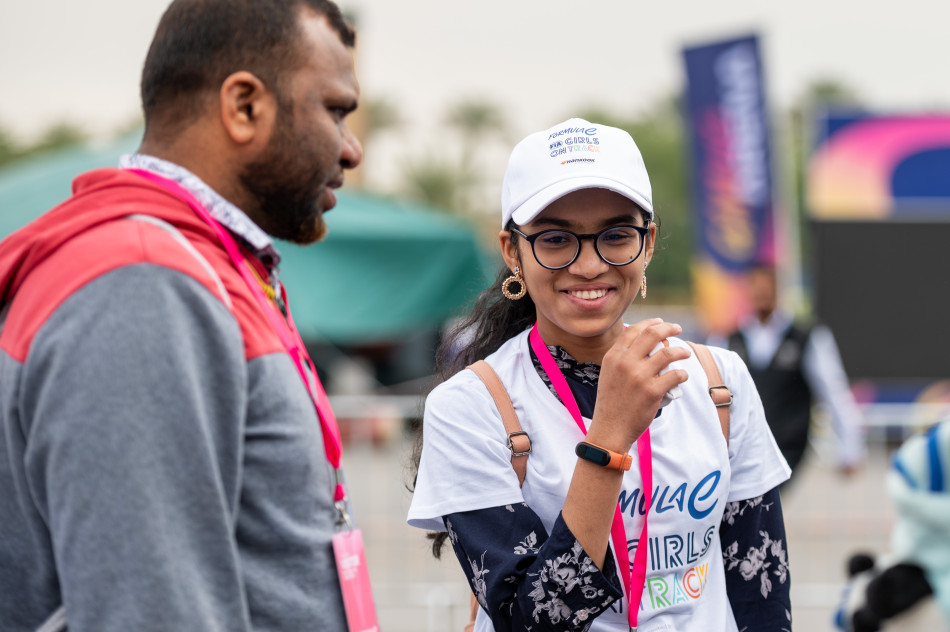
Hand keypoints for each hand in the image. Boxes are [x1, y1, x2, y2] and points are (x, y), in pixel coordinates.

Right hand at [588, 318, 690, 449]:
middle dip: (668, 328)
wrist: (610, 428)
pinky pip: (675, 375)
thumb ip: (622, 358)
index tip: (661, 323)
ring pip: (669, 353)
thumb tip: (645, 342)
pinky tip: (682, 376)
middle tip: (677, 329)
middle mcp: (625, 363)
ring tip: (686, 353)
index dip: (650, 323)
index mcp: (613, 356)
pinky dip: (682, 374)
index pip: (634, 330)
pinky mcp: (653, 391)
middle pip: (652, 334)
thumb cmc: (611, 402)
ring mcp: (640, 376)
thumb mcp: (608, 373)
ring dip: (681, 351)